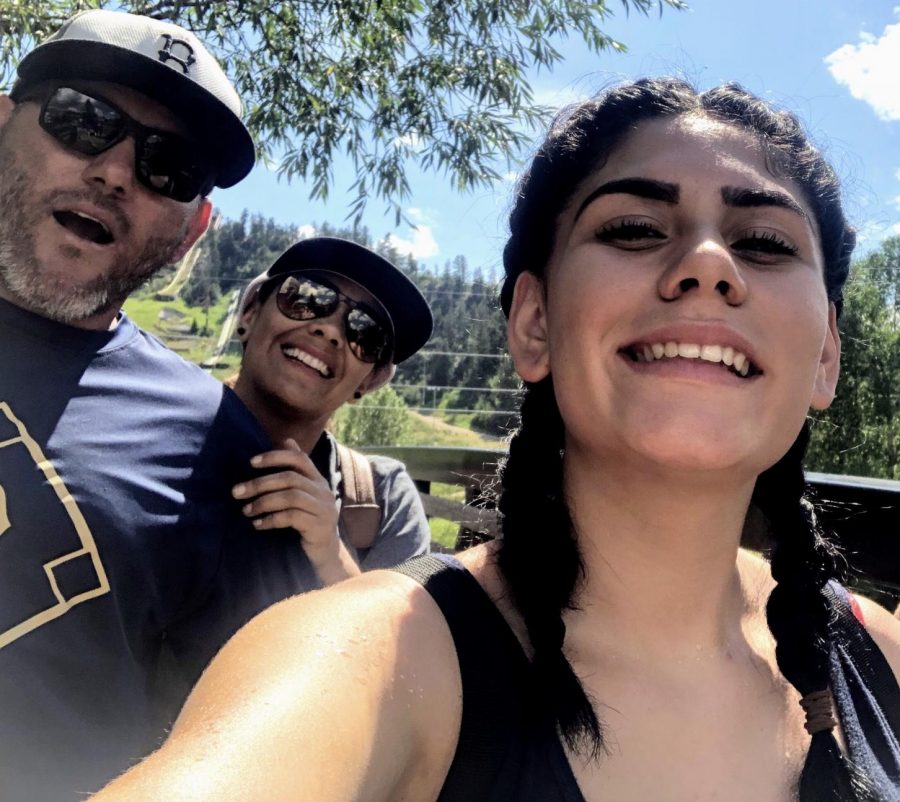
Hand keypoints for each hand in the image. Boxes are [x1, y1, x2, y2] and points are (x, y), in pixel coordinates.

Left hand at [232, 439, 360, 583]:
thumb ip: (297, 470)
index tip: (251, 462)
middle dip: (260, 483)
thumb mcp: (305, 493)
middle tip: (237, 492)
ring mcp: (323, 508)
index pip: (299, 459)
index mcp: (318, 480)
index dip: (275, 457)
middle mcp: (323, 491)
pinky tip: (258, 525)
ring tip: (246, 510)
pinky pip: (291, 517)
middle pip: (290, 479)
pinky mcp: (318, 526)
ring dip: (263, 502)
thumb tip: (287, 440)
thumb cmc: (310, 520)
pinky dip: (271, 520)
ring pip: (290, 497)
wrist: (326, 552)